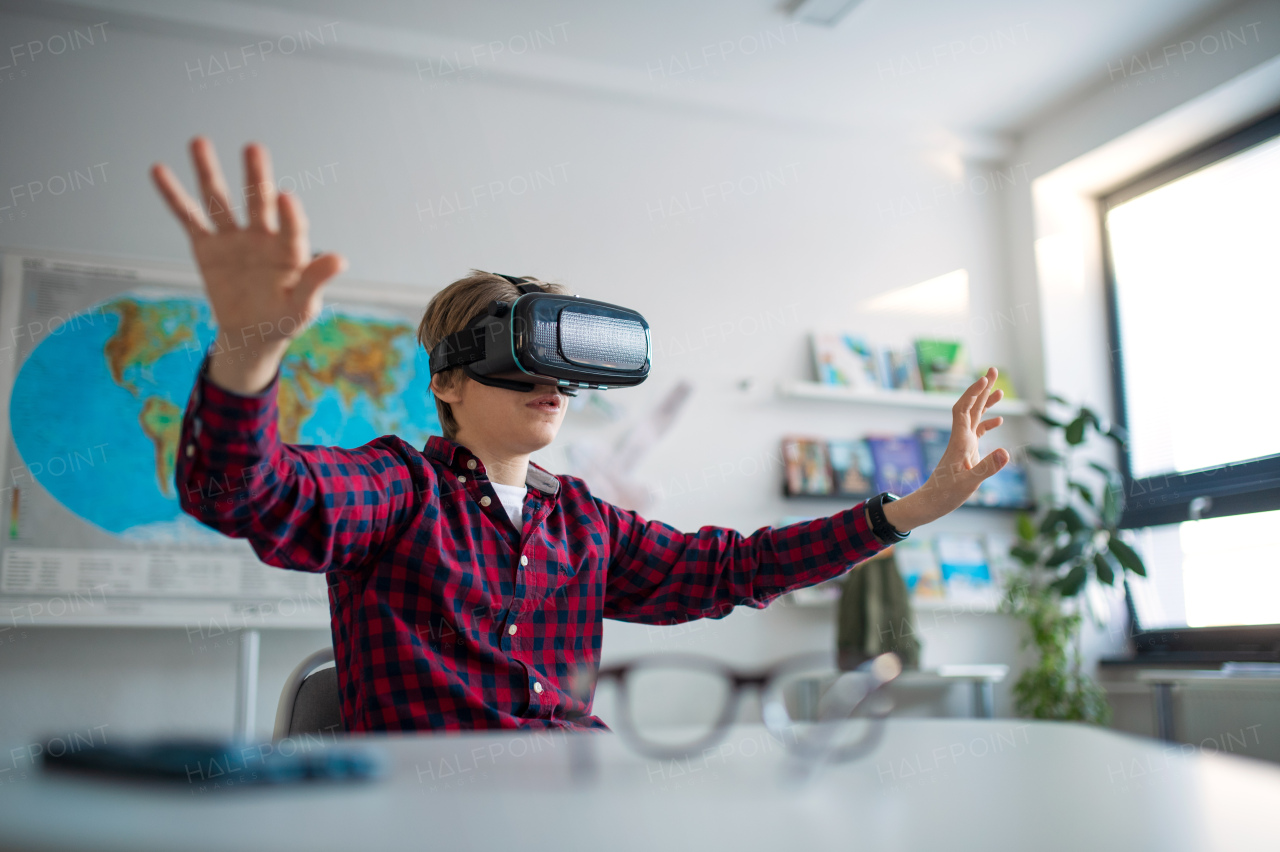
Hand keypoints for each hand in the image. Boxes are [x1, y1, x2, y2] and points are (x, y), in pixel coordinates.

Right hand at [151, 137, 346, 393]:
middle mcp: (261, 236)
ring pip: (219, 200)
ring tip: (199, 142)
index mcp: (289, 250)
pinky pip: (188, 218)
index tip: (285, 197)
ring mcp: (233, 238)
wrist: (252, 332)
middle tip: (253, 149)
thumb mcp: (302, 307)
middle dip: (255, 176)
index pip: (291, 228)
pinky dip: (173, 196)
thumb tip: (340, 259)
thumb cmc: (284, 318)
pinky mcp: (206, 246)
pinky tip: (160, 170)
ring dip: (209, 172)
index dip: (290, 214)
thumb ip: (315, 282)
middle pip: (257, 201)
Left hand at [881, 367, 1009, 532]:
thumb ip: (987, 467)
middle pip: (970, 406)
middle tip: (994, 369)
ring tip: (1000, 390)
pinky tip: (999, 419)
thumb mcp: (969, 483)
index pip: (965, 409)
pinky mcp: (966, 452)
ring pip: (974, 416)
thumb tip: (1006, 452)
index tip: (985, 378)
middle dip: (982, 388)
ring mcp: (963, 444)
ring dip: (985, 402)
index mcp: (960, 441)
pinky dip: (987, 423)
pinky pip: (977, 431)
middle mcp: (960, 438)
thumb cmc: (946, 494)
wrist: (931, 502)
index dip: (974, 393)